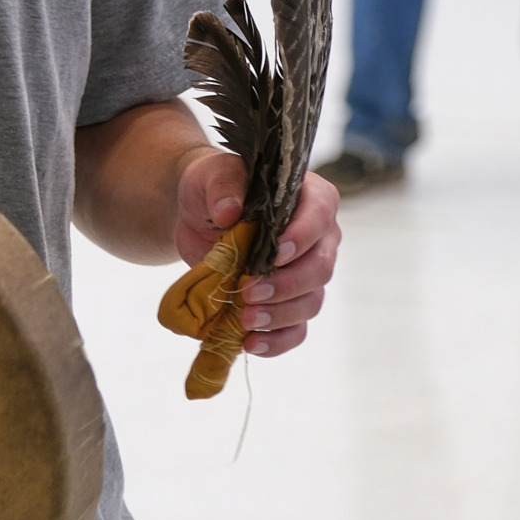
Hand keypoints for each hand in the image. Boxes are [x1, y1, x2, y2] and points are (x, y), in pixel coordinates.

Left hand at [174, 155, 342, 357]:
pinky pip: (296, 329)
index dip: (302, 238)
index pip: (320, 215)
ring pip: (311, 302)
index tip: (276, 254)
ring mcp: (306, 274)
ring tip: (244, 320)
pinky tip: (250, 343)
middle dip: (286, 285)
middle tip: (249, 293)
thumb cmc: (215, 189)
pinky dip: (277, 341)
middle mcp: (318, 238)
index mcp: (310, 198)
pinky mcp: (287, 302)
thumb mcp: (212, 175)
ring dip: (279, 316)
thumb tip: (230, 211)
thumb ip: (223, 185)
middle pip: (321, 268)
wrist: (198, 218)